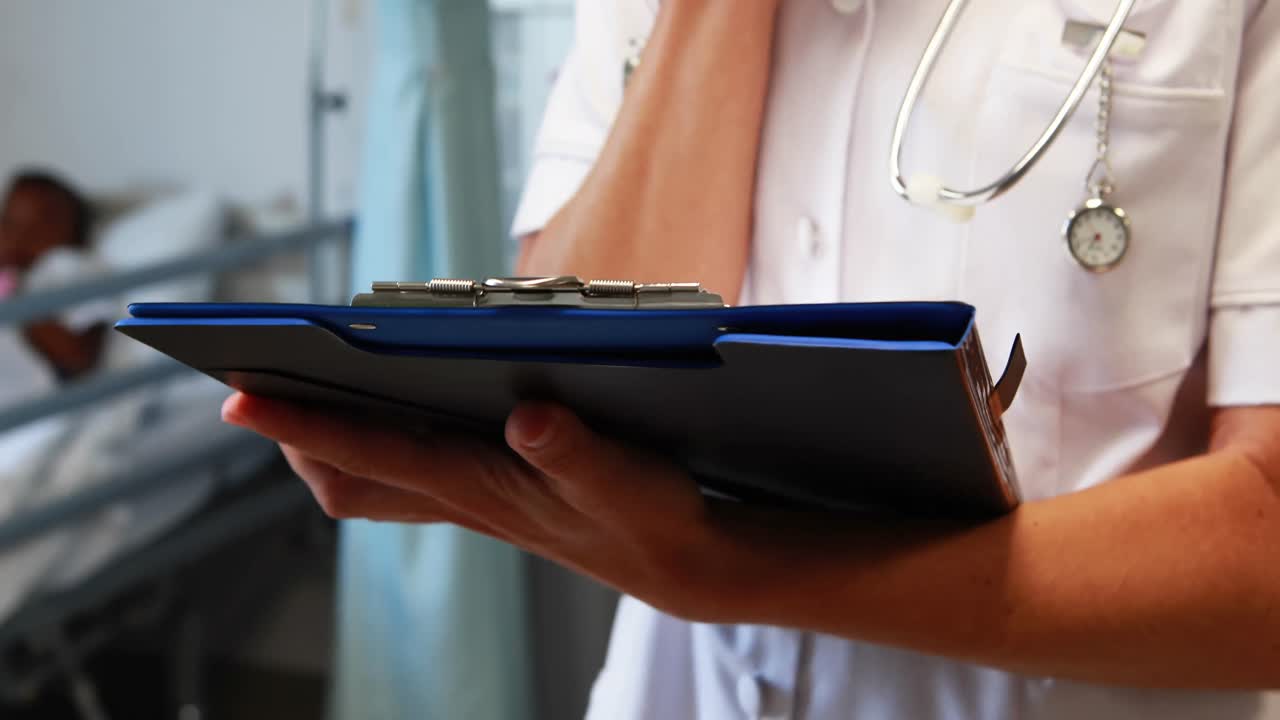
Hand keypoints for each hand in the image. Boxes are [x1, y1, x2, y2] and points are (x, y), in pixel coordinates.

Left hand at [221, 392, 755, 619]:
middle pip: (345, 479)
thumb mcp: (626, 480)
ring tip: (308, 387)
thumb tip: (525, 416)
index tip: (238, 398)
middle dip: (295, 437)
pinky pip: (410, 470)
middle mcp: (462, 497)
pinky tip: (397, 402)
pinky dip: (381, 439)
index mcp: (481, 488)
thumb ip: (578, 451)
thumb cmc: (652, 518)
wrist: (678, 562)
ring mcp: (471, 499)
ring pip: (373, 479)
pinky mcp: (490, 492)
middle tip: (259, 385)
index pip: (368, 454)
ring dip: (331, 440)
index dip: (302, 425)